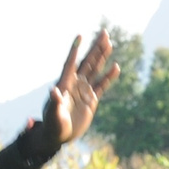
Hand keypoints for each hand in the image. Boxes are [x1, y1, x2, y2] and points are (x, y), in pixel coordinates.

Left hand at [39, 30, 121, 146]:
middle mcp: (75, 83)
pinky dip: (109, 77)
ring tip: (109, 43)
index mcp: (64, 84)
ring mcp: (84, 90)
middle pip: (87, 61)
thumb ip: (54, 103)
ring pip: (95, 69)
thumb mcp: (53, 115)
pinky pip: (102, 85)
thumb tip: (54, 91)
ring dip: (102, 56)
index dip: (75, 50)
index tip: (80, 36)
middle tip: (104, 33)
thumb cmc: (52, 125)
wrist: (59, 136)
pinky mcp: (91, 99)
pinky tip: (116, 67)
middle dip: (95, 48)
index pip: (70, 63)